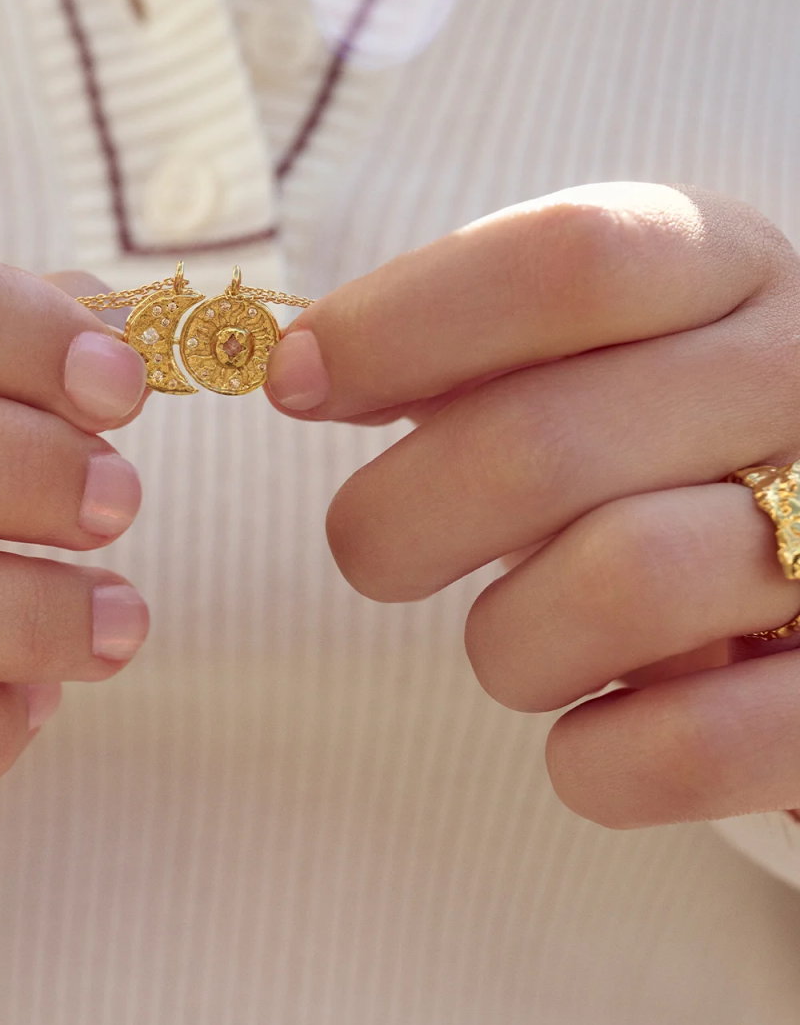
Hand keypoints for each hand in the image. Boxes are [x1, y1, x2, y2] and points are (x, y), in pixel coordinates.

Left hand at [266, 183, 799, 827]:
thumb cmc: (655, 446)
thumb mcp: (585, 348)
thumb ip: (465, 344)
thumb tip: (308, 370)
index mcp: (727, 271)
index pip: (566, 263)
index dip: (398, 325)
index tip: (297, 383)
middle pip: (544, 442)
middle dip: (396, 519)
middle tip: (370, 549)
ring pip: (618, 589)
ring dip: (507, 644)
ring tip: (517, 640)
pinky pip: (681, 749)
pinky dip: (592, 761)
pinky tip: (588, 733)